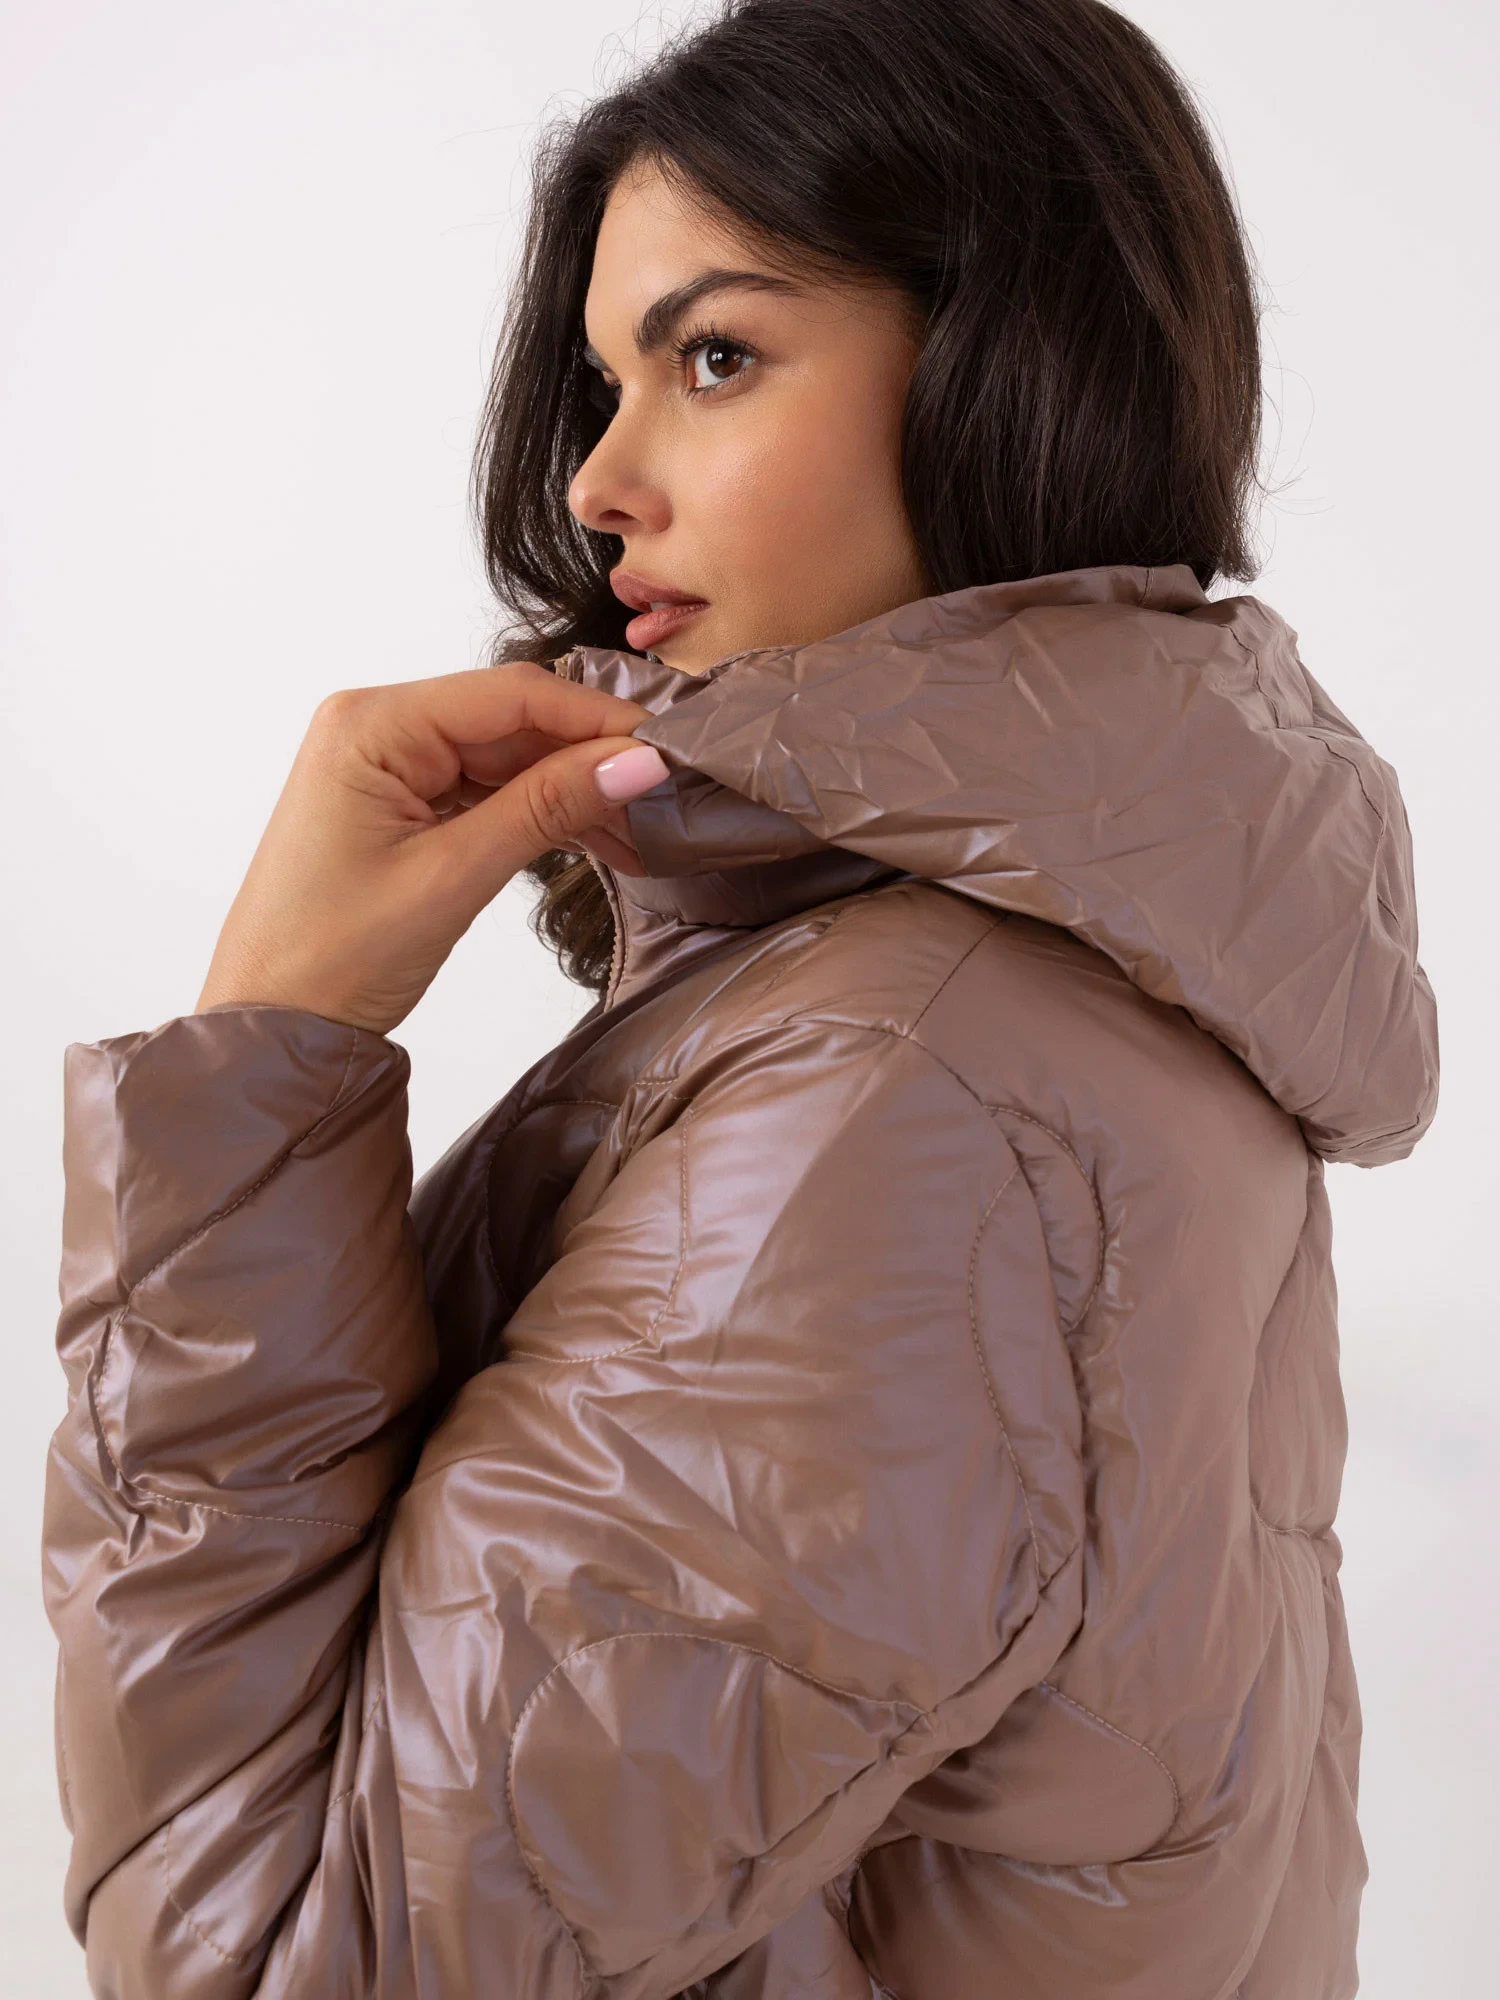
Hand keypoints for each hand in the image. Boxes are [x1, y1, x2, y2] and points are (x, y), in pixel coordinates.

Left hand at [194, 661, 670, 1035]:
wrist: (271, 1026)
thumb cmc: (330, 955)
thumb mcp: (453, 877)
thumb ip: (548, 808)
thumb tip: (638, 760)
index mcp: (371, 724)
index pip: (511, 694)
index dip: (595, 719)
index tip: (668, 747)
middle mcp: (376, 727)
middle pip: (514, 721)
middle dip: (590, 759)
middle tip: (664, 798)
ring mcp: (389, 766)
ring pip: (510, 759)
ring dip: (573, 793)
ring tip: (640, 836)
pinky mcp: (401, 805)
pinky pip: (488, 792)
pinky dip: (541, 816)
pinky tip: (597, 842)